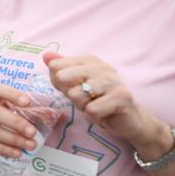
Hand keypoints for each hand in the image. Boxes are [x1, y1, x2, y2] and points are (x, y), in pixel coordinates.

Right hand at [0, 84, 36, 157]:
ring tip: (31, 144)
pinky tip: (18, 153)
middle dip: (15, 123)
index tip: (27, 102)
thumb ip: (24, 108)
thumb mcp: (3, 104)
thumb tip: (52, 114)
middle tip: (32, 131)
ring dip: (14, 140)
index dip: (12, 95)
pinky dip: (5, 150)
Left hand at [42, 51, 160, 150]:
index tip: (76, 89)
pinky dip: (94, 117)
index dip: (60, 84)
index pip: (56, 67)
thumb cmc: (98, 101)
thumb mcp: (74, 86)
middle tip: (86, 100)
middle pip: (63, 78)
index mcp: (89, 60)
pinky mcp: (122, 96)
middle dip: (70, 95)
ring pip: (77, 95)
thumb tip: (46, 55)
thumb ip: (60, 70)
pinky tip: (104, 114)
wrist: (128, 120)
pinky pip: (92, 110)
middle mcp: (102, 66)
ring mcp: (113, 80)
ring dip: (83, 107)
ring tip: (96, 106)